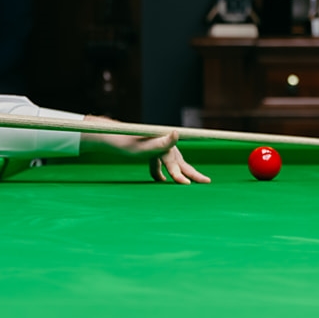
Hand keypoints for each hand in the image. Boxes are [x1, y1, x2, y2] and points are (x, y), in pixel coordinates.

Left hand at [80, 116, 211, 184]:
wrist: (111, 136)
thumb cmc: (125, 143)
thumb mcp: (142, 146)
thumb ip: (161, 143)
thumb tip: (176, 133)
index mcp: (163, 143)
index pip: (174, 163)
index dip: (180, 175)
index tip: (186, 185)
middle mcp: (163, 143)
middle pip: (179, 162)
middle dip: (192, 174)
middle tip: (207, 182)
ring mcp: (157, 147)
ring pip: (171, 163)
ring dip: (179, 173)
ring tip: (189, 183)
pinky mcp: (150, 150)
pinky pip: (159, 163)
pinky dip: (161, 172)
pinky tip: (161, 181)